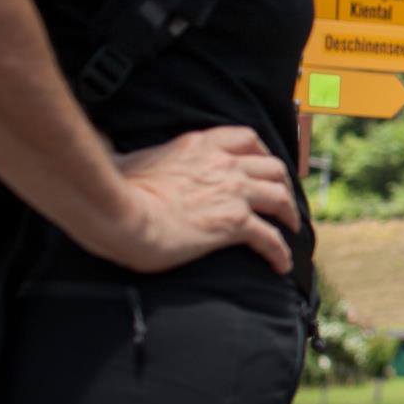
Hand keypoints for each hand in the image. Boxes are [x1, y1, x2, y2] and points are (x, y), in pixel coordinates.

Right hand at [109, 126, 300, 274]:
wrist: (118, 210)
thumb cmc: (113, 189)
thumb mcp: (129, 159)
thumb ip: (133, 155)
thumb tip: (111, 153)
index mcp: (201, 146)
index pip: (246, 138)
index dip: (263, 153)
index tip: (266, 166)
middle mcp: (224, 164)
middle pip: (273, 168)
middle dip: (284, 184)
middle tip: (283, 201)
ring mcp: (233, 192)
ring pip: (280, 198)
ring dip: (290, 215)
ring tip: (292, 229)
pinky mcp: (234, 224)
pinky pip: (270, 238)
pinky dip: (281, 252)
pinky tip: (281, 264)